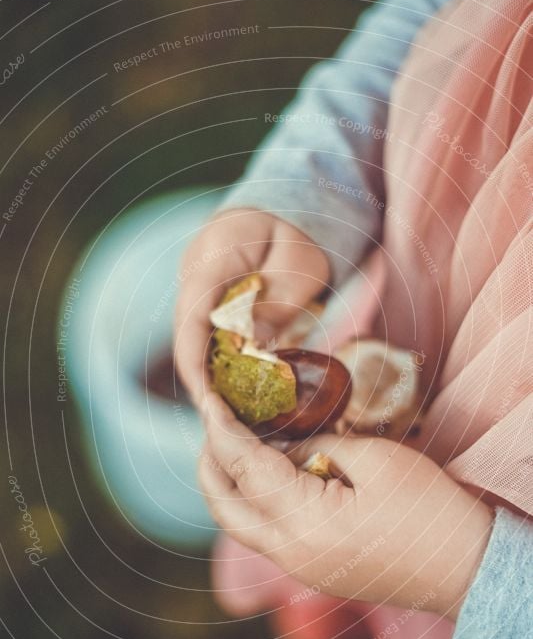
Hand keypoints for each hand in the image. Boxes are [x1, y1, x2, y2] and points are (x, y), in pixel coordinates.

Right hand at [174, 209, 329, 405]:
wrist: (284, 216)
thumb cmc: (299, 237)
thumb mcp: (302, 263)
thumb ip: (279, 300)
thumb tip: (253, 342)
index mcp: (215, 252)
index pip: (192, 311)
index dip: (194, 359)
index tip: (206, 399)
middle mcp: (194, 270)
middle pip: (185, 331)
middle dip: (198, 379)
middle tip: (219, 422)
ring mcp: (195, 286)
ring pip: (191, 338)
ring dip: (205, 376)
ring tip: (225, 417)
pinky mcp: (204, 303)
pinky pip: (203, 337)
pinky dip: (214, 366)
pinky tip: (229, 394)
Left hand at [199, 393, 493, 619]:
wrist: (465, 571)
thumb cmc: (429, 511)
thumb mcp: (374, 460)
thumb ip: (317, 447)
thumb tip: (282, 446)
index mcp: (305, 523)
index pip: (243, 469)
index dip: (221, 431)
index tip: (209, 401)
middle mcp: (290, 553)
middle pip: (224, 508)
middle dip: (210, 463)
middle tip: (217, 423)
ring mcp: (299, 568)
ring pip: (240, 525)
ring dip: (230, 484)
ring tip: (240, 442)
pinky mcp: (312, 571)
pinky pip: (266, 534)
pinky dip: (256, 501)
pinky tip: (271, 473)